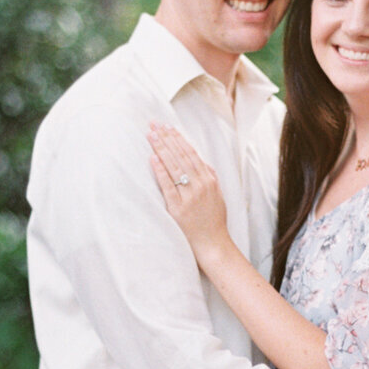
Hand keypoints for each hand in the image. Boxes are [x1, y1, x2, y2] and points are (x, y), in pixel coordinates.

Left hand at [147, 120, 230, 262]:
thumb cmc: (213, 221)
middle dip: (166, 138)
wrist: (213, 244)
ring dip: (161, 149)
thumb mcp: (217, 195)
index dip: (178, 139)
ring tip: (150, 136)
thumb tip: (202, 162)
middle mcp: (201, 185)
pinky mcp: (179, 208)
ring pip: (174, 167)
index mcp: (209, 180)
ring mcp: (190, 196)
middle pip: (181, 156)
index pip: (191, 153)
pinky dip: (160, 171)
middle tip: (154, 124)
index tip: (167, 127)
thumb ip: (210, 177)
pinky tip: (152, 159)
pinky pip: (168, 186)